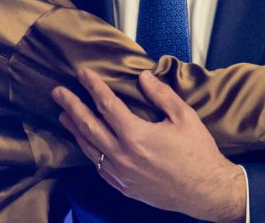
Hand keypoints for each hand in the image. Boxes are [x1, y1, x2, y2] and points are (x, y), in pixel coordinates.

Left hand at [51, 68, 247, 222]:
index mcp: (137, 136)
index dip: (93, 87)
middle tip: (58, 92)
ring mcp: (121, 174)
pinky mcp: (123, 187)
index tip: (82, 73)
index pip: (107, 105)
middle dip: (71, 106)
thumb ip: (161, 94)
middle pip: (89, 126)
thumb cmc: (198, 153)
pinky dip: (89, 151)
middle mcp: (123, 155)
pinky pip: (98, 166)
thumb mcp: (185, 117)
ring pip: (89, 148)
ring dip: (74, 129)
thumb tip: (143, 77)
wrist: (206, 192)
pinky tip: (85, 143)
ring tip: (63, 115)